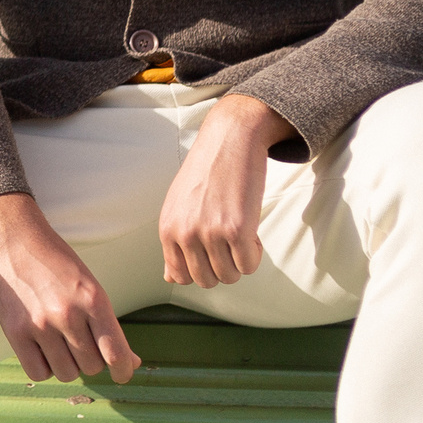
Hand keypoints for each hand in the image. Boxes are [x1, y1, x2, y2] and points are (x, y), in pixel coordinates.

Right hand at [0, 193, 140, 384]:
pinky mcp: (15, 331)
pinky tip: (42, 349)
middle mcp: (68, 314)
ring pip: (67, 373)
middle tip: (80, 341)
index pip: (115, 353)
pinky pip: (38, 373)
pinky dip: (44, 367)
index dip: (123, 371)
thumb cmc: (55, 261)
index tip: (121, 374)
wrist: (13, 237)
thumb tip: (131, 362)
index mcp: (93, 299)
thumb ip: (108, 324)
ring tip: (59, 343)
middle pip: (91, 367)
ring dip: (67, 364)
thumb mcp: (89, 285)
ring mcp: (40, 324)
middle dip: (90, 359)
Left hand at [158, 93, 296, 288]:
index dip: (202, 268)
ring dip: (240, 261)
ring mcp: (210, 232)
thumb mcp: (178, 206)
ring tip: (239, 233)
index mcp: (167, 229)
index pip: (180, 277)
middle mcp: (185, 233)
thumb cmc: (206, 173)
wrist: (230, 140)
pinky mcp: (237, 229)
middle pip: (207, 281)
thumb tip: (169, 280)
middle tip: (229, 241)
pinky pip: (249, 265)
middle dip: (222, 268)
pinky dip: (255, 254)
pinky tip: (251, 231)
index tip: (211, 249)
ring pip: (230, 276)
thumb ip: (174, 243)